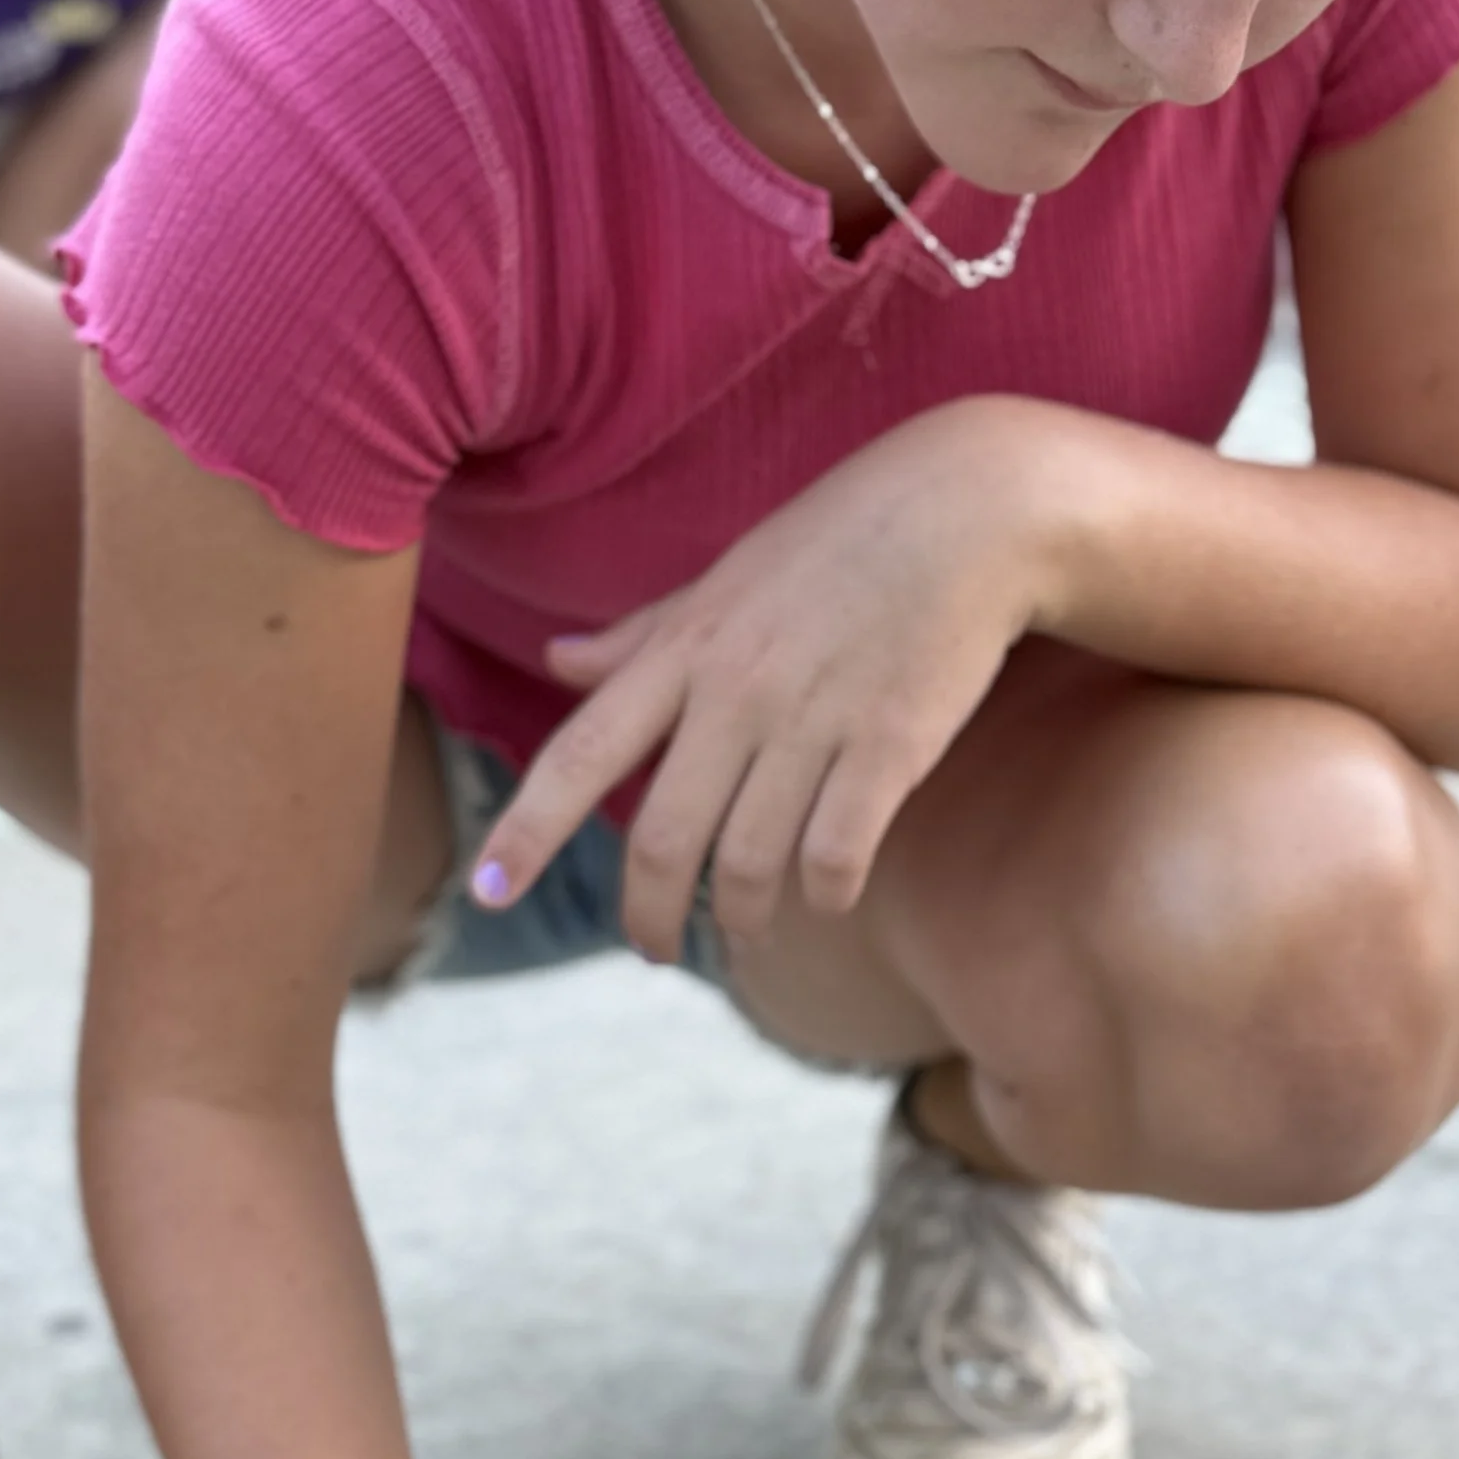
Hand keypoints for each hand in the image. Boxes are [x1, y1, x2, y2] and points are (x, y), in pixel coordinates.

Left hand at [473, 397, 1093, 955]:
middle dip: (649, 914)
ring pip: (750, 862)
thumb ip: (644, 634)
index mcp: (684, 649)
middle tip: (654, 950)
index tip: (488, 893)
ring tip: (748, 930)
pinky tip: (829, 896)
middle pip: (664, 838)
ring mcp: (813, 721)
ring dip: (744, 916)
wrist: (970, 508)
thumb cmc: (844, 538)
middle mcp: (735, 692)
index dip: (525, 830)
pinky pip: (836, 856)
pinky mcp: (890, 746)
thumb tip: (558, 659)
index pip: (579, 753)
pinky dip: (825, 895)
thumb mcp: (728, 577)